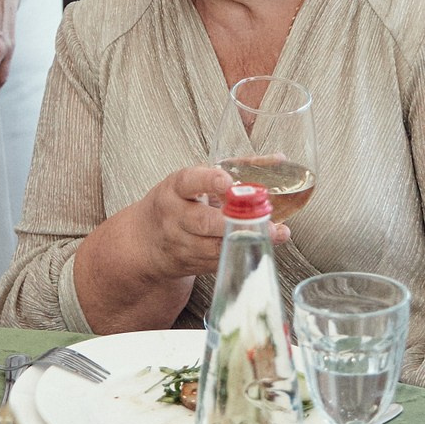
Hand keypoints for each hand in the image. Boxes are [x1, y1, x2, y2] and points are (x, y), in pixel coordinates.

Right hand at [126, 165, 289, 281]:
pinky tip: (260, 248)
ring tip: (275, 234)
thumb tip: (278, 159)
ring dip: (246, 241)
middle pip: (204, 221)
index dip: (208, 181)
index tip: (226, 181)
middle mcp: (176, 217)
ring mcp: (182, 243)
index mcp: (175, 189)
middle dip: (235, 221)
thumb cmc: (177, 203)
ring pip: (214, 246)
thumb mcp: (193, 180)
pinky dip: (241, 254)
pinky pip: (219, 261)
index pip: (189, 182)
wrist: (146, 240)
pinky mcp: (192, 264)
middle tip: (265, 219)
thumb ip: (234, 168)